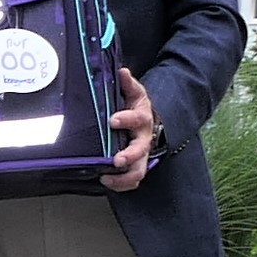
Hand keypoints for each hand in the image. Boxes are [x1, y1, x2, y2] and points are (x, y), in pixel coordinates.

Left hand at [98, 64, 161, 191]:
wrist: (149, 121)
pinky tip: (107, 182)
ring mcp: (141, 155)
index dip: (126, 119)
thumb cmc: (136, 107)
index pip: (137, 118)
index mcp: (142, 118)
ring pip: (139, 170)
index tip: (113, 120)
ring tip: (107, 178)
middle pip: (141, 150)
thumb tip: (122, 71)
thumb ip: (127, 83)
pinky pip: (133, 180)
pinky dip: (122, 185)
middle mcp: (143, 139)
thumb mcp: (133, 93)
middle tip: (117, 160)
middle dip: (129, 155)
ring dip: (125, 177)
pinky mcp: (136, 166)